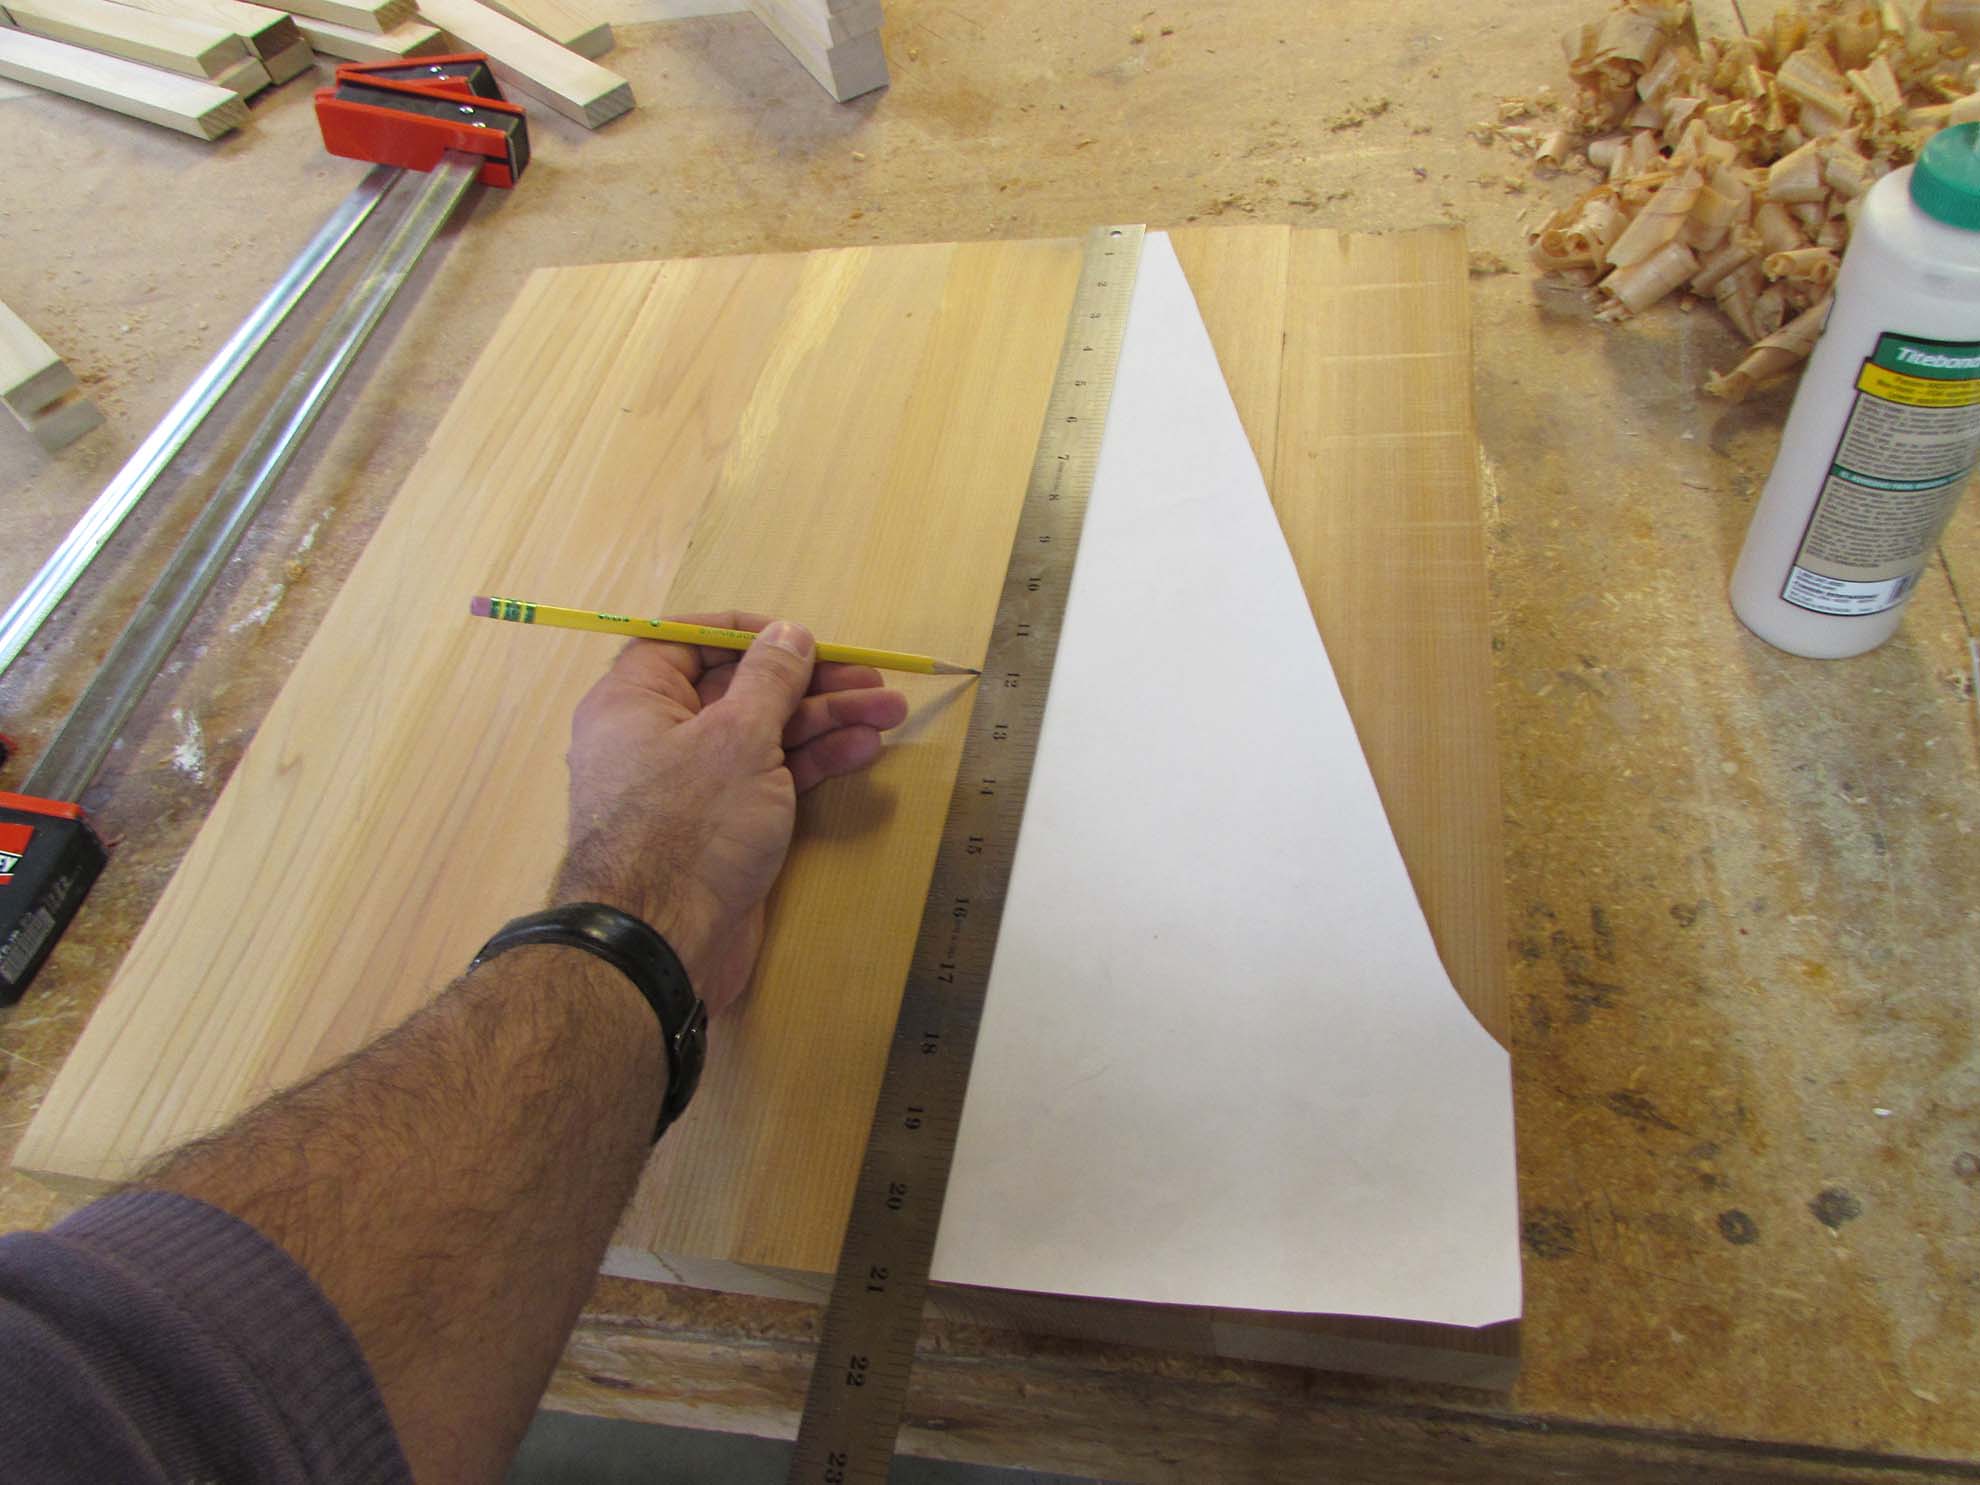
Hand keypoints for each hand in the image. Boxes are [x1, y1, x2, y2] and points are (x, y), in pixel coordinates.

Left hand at [554, 613, 908, 1012]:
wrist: (665, 943)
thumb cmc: (690, 825)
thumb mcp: (738, 736)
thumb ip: (769, 679)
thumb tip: (788, 632)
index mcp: (636, 700)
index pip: (687, 642)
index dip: (747, 633)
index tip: (801, 636)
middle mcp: (658, 735)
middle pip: (738, 689)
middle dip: (808, 683)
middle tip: (872, 680)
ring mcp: (693, 785)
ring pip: (762, 735)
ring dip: (824, 721)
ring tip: (889, 712)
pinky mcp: (722, 826)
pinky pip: (768, 777)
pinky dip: (811, 762)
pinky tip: (861, 748)